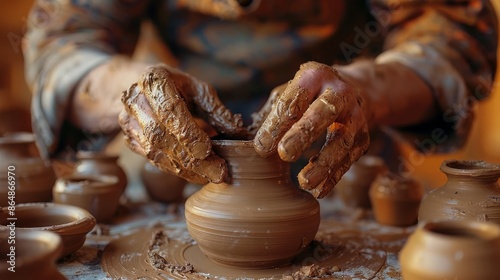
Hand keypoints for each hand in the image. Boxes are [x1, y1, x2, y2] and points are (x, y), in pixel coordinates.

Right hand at [119, 65, 246, 184]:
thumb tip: (240, 134)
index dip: (187, 132)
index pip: (169, 110)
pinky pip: (151, 159)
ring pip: (153, 151)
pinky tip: (196, 175)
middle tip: (218, 173)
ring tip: (210, 177)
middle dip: (190, 158)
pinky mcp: (129, 139)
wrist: (141, 87)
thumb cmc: (177, 87)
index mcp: (155, 79)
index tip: (207, 151)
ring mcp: (128, 120)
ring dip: (184, 169)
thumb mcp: (199, 90)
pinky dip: (175, 170)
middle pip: (160, 135)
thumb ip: (217, 111)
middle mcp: (135, 99)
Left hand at [252, 61, 370, 197]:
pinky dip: (334, 176)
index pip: (294, 99)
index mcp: (315, 76)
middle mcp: (339, 92)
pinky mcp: (364, 137)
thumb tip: (247, 140)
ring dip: (323, 163)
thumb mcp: (291, 91)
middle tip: (284, 154)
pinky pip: (350, 159)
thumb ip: (273, 112)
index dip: (277, 122)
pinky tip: (319, 191)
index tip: (261, 146)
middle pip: (323, 113)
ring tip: (304, 182)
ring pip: (341, 140)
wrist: (356, 90)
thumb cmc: (310, 94)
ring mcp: (355, 115)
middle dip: (303, 134)